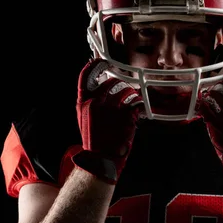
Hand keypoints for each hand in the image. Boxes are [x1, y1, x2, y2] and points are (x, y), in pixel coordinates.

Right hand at [73, 58, 143, 183]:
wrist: (100, 160)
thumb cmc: (94, 141)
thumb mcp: (85, 119)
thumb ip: (91, 103)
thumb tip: (101, 88)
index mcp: (83, 103)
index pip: (85, 77)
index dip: (93, 66)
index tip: (100, 61)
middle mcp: (96, 102)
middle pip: (111, 82)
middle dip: (120, 84)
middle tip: (126, 89)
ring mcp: (111, 108)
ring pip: (126, 91)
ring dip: (132, 94)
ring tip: (133, 101)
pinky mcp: (125, 114)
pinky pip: (135, 103)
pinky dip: (139, 106)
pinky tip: (139, 111)